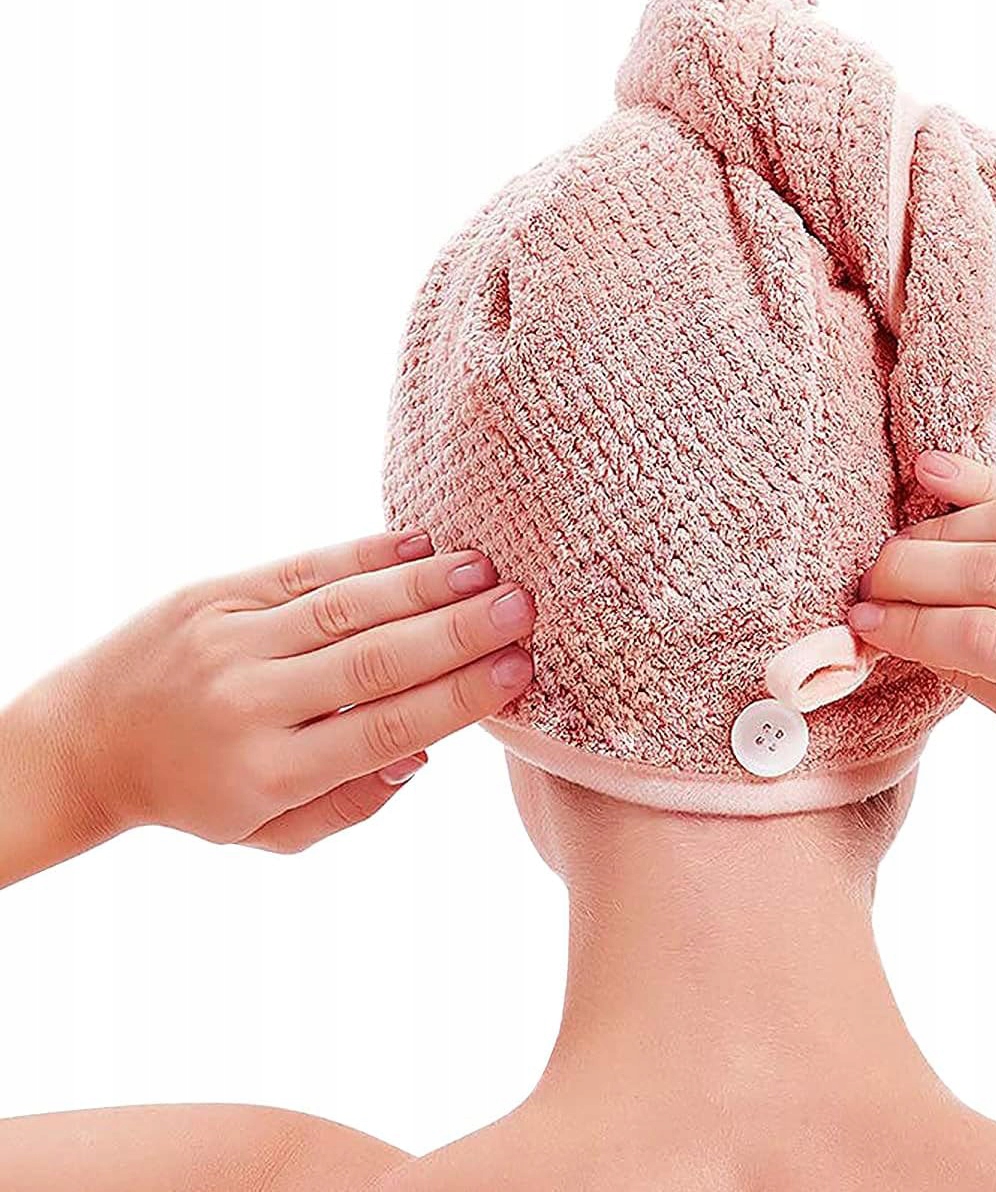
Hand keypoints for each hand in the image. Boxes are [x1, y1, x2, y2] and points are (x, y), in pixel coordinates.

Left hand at [3, 530, 533, 875]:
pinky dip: (367, 556)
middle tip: (525, 610)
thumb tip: (424, 754)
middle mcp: (249, 704)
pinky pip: (305, 569)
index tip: (519, 672)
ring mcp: (231, 641)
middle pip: (374, 663)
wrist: (86, 740)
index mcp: (269, 773)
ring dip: (423, 587)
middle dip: (458, 634)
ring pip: (344, 608)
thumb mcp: (269, 832)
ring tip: (488, 571)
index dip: (457, 699)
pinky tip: (423, 545)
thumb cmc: (197, 792)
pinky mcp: (217, 594)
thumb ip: (351, 804)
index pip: (384, 730)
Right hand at [848, 451, 995, 771]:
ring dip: (940, 526)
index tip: (863, 624)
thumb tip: (910, 632)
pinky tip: (934, 481)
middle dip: (910, 570)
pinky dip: (986, 487)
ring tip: (895, 547)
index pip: (989, 639)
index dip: (912, 626)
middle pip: (995, 569)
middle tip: (865, 582)